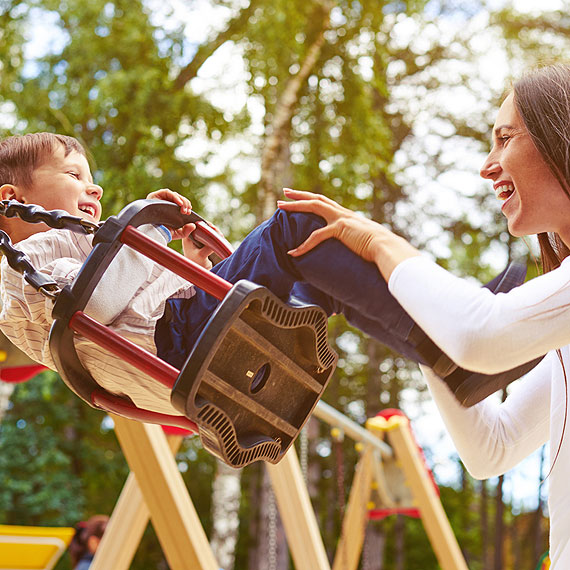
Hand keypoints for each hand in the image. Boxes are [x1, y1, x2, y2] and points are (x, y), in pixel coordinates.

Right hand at [146, 188, 212, 267]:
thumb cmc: (163, 232)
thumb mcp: (177, 233)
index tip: (189, 212)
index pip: (180, 204)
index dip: (186, 206)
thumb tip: (193, 225)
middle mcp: (164, 203)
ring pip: (174, 195)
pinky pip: (167, 192)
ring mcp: (159, 198)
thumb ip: (186, 231)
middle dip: (185, 204)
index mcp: (170, 210)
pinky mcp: (155, 195)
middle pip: (178, 199)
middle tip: (187, 212)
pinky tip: (180, 204)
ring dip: (182, 201)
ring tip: (184, 209)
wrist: (152, 233)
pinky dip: (175, 197)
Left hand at [277, 188, 419, 279]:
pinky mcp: (340, 229)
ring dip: (295, 206)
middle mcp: (342, 213)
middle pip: (316, 199)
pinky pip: (316, 236)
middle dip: (299, 195)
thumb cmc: (378, 248)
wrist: (386, 247)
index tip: (300, 197)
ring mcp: (341, 219)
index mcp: (347, 216)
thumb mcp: (364, 241)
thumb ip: (356, 240)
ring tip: (280, 206)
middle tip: (284, 193)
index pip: (326, 203)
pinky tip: (293, 252)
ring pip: (313, 207)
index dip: (312, 199)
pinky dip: (303, 245)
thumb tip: (355, 248)